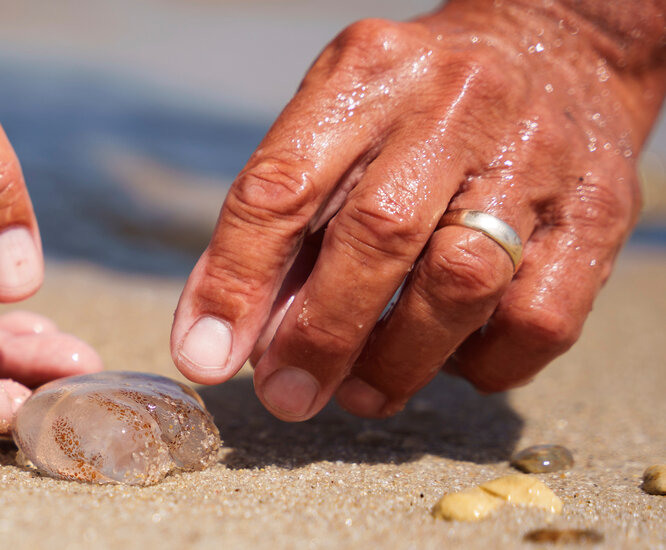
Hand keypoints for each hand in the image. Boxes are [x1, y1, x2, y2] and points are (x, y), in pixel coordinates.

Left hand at [171, 0, 665, 420]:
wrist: (560, 44)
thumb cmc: (415, 108)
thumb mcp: (335, 124)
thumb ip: (281, 224)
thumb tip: (228, 336)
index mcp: (365, 74)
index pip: (282, 185)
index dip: (235, 279)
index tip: (204, 356)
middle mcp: (454, 103)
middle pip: (376, 237)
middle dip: (319, 336)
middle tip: (284, 396)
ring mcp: (535, 154)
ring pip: (462, 284)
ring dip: (396, 362)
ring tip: (358, 392)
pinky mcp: (598, 211)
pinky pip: (536, 318)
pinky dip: (480, 363)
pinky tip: (447, 359)